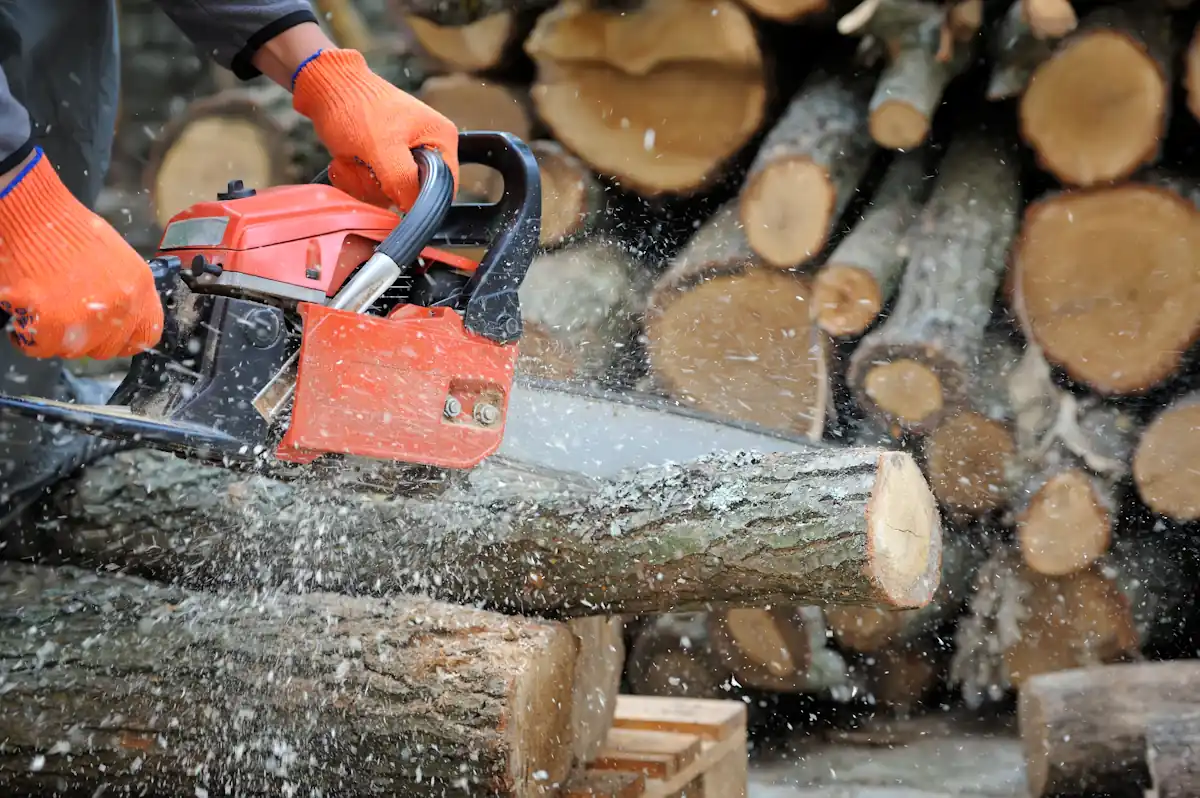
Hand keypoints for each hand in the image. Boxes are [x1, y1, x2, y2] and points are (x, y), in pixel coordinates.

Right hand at [0, 148, 163, 359]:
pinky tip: (26, 309)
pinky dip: (28, 334)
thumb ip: (123, 292)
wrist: (31, 211)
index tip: (108, 337)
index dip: (123, 340)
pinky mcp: (51, 320)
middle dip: (84, 339)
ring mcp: (86, 315)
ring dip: (53, 335)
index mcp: (139, 286)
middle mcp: (119, 304)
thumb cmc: (65, 229)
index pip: (145, 336)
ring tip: (42, 305)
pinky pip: (39, 346)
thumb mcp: (115, 258)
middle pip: (105, 349)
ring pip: (71, 350)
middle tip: (63, 316)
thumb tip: (118, 321)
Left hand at [291, 48, 459, 210]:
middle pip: (412, 194)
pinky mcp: (382, 160)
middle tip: (365, 164)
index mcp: (441, 140)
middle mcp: (427, 148)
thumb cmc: (357, 107)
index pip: (444, 188)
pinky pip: (371, 186)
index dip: (419, 197)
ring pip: (388, 194)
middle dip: (382, 186)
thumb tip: (412, 208)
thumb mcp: (383, 148)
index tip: (392, 189)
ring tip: (352, 157)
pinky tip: (345, 159)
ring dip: (362, 182)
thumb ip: (403, 181)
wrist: (325, 86)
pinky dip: (354, 177)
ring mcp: (403, 155)